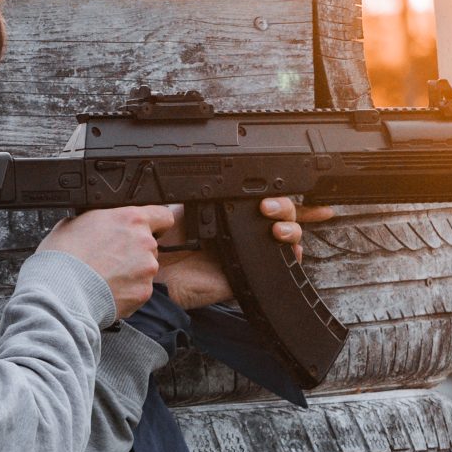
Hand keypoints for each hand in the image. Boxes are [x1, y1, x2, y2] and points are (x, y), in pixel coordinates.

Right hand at [37, 205, 174, 317]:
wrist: (59, 292)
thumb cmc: (62, 257)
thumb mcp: (75, 222)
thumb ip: (99, 220)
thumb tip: (100, 223)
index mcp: (131, 219)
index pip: (162, 214)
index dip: (155, 222)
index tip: (147, 229)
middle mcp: (145, 242)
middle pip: (150, 244)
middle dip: (134, 251)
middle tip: (110, 258)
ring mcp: (147, 269)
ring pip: (145, 268)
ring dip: (131, 271)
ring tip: (105, 276)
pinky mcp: (143, 292)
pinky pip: (139, 289)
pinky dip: (127, 290)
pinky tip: (107, 290)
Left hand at [158, 197, 337, 310]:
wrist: (159, 271)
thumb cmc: (166, 239)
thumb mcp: (185, 206)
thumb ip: (205, 191)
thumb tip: (221, 176)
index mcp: (230, 212)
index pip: (262, 197)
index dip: (274, 193)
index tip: (268, 194)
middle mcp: (243, 231)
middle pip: (281, 214)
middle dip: (284, 207)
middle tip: (268, 209)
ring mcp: (250, 252)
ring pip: (286, 235)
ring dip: (290, 228)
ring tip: (277, 230)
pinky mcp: (250, 275)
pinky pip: (280, 266)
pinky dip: (293, 256)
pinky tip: (290, 249)